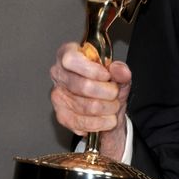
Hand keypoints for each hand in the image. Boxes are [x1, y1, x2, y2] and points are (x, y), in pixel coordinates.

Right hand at [50, 42, 131, 161]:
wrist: (106, 109)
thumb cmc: (106, 86)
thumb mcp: (118, 75)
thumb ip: (120, 71)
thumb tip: (120, 70)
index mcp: (68, 55)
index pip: (71, 60)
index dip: (92, 70)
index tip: (107, 76)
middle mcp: (58, 74)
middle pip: (83, 86)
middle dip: (108, 93)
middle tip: (115, 94)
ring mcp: (58, 96)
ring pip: (87, 107)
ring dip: (108, 109)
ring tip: (113, 106)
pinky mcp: (61, 116)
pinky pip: (83, 123)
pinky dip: (101, 123)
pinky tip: (106, 119)